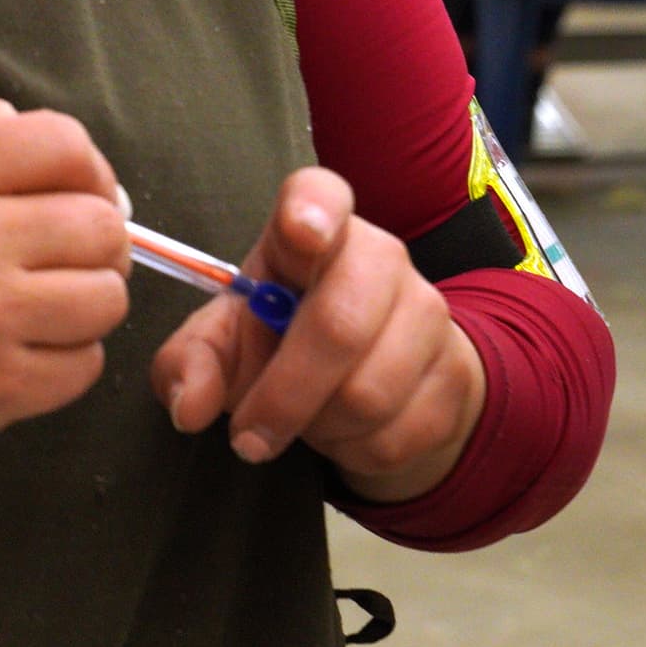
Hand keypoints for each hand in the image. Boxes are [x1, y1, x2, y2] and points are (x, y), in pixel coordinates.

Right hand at [0, 99, 134, 447]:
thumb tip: (49, 143)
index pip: (68, 147)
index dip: (89, 172)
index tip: (81, 195)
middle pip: (103, 226)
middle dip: (95, 243)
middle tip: (66, 258)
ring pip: (107, 297)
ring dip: (85, 303)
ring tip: (44, 306)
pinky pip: (86, 364)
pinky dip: (66, 359)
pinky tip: (24, 349)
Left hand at [150, 167, 484, 505]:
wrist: (378, 378)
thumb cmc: (283, 342)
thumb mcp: (226, 343)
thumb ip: (193, 363)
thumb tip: (190, 404)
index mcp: (310, 230)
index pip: (319, 195)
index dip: (311, 209)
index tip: (301, 232)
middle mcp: (379, 256)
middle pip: (340, 324)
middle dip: (284, 396)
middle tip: (249, 434)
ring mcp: (428, 311)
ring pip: (367, 394)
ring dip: (320, 428)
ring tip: (306, 420)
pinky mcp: (455, 372)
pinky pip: (397, 434)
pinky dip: (355, 451)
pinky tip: (346, 431)